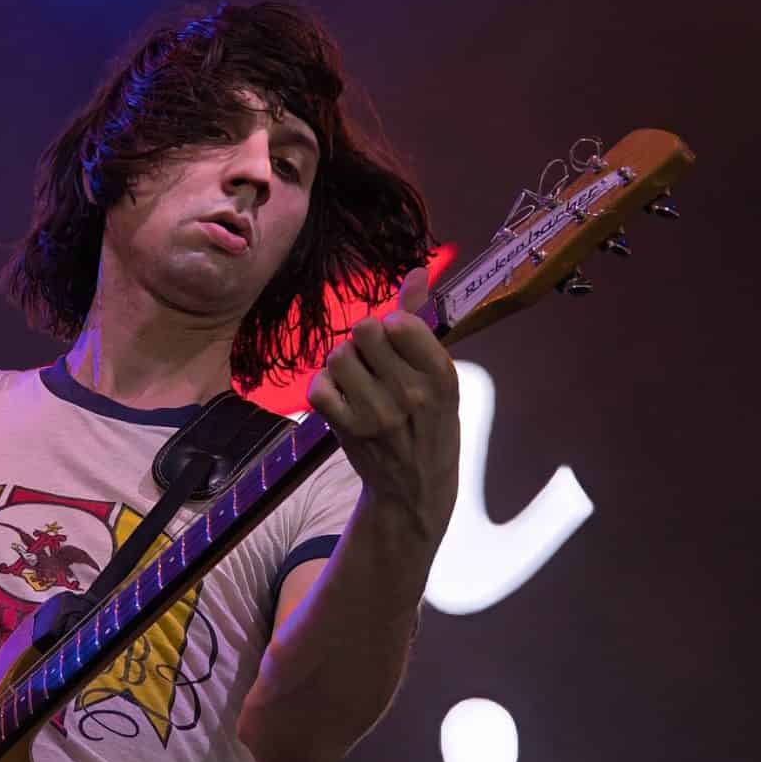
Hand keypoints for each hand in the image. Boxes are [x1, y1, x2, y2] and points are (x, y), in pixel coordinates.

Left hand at [304, 265, 459, 550]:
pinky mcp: (347, 429)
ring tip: (359, 384)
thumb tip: (414, 272)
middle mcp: (411, 392)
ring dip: (343, 364)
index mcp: (441, 374)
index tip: (396, 346)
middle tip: (373, 364)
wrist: (415, 489)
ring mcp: (377, 413)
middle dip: (363, 340)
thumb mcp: (437, 376)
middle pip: (364, 330)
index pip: (399, 321)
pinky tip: (343, 401)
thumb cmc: (429, 424)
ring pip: (338, 355)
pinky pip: (318, 385)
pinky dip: (325, 389)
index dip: (390, 326)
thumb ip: (420, 323)